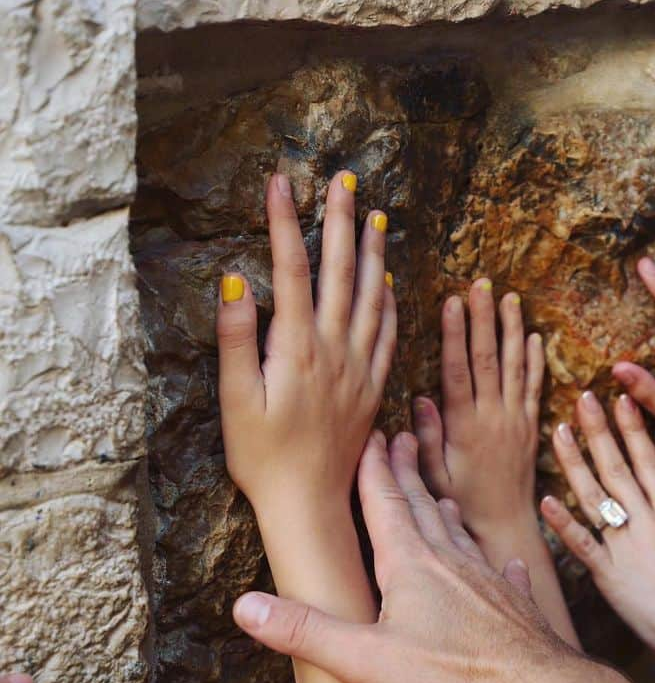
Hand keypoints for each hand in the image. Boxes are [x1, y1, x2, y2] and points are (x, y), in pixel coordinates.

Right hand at [215, 172, 394, 517]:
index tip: (280, 182)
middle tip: (346, 179)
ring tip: (378, 217)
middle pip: (339, 273)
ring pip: (372, 298)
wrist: (310, 502)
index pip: (292, 269)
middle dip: (341, 221)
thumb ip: (238, 339)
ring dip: (373, 254)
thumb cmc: (263, 458)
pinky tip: (389, 283)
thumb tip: (236, 281)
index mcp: (298, 348)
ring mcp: (361, 369)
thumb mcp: (237, 400)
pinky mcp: (373, 388)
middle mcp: (336, 351)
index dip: (286, 222)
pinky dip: (390, 303)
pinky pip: (389, 336)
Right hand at [232, 432, 576, 682]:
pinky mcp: (514, 609)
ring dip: (445, 512)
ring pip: (461, 536)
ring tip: (440, 496)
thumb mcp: (363, 660)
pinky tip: (511, 564)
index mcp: (410, 564)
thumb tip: (244, 607)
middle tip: (404, 437)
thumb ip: (305, 631)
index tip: (371, 435)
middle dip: (407, 473)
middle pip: (422, 507)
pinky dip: (502, 566)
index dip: (374, 469)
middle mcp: (450, 562)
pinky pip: (507, 577)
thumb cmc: (447, 677)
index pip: (384, 504)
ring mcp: (487, 582)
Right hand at [413, 281, 545, 544]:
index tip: (452, 302)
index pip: (459, 370)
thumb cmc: (462, 504)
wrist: (504, 527)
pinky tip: (534, 338)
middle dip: (484, 319)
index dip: (455, 334)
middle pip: (489, 358)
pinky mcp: (531, 428)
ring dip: (511, 330)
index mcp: (465, 426)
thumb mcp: (435, 476)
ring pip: (515, 367)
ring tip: (510, 298)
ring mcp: (516, 420)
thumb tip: (420, 398)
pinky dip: (535, 362)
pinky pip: (534, 389)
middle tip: (481, 284)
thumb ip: (426, 438)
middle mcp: (494, 417)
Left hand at [541, 392, 654, 664]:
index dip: (634, 429)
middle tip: (583, 399)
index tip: (622, 400)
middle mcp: (648, 523)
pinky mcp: (610, 575)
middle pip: (618, 468)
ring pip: (596, 496)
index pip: (649, 461)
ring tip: (560, 433)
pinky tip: (545, 500)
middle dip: (600, 431)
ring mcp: (627, 546)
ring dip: (576, 463)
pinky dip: (564, 522)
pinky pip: (583, 544)